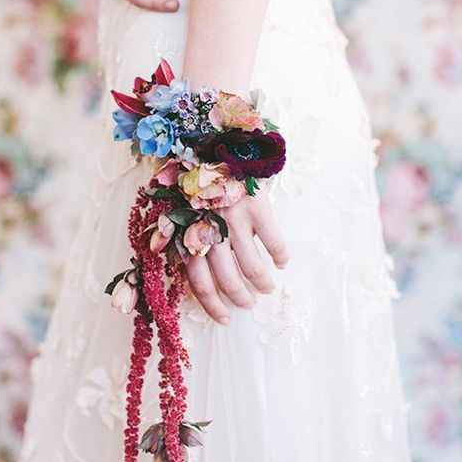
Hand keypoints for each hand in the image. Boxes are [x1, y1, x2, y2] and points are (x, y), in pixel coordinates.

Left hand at [186, 190, 288, 324]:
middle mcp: (210, 228)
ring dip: (261, 282)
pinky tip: (282, 262)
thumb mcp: (180, 210)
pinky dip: (280, 256)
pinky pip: (273, 240)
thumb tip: (195, 278)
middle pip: (227, 278)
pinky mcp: (256, 204)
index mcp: (188, 233)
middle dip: (240, 297)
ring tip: (267, 287)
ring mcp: (235, 217)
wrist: (214, 142)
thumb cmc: (195, 180)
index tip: (225, 319)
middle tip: (249, 303)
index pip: (199, 281)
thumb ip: (186, 240)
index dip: (213, 305)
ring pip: (252, 265)